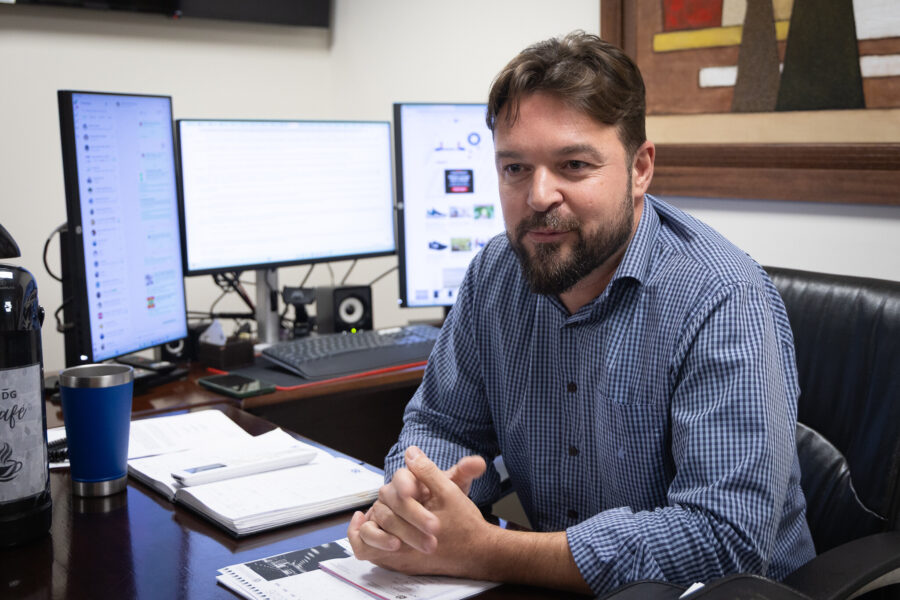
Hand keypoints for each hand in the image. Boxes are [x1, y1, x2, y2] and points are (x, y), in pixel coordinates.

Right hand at [348, 446, 490, 575]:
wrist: (443, 535)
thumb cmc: (448, 509)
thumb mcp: (456, 490)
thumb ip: (464, 474)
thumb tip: (478, 462)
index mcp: (409, 481)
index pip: (401, 476)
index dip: (405, 483)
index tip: (414, 492)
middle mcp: (391, 496)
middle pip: (391, 499)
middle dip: (412, 515)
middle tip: (435, 528)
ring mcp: (380, 515)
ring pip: (379, 519)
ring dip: (394, 532)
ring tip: (410, 545)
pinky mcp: (374, 535)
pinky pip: (362, 537)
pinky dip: (370, 539)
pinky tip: (386, 544)